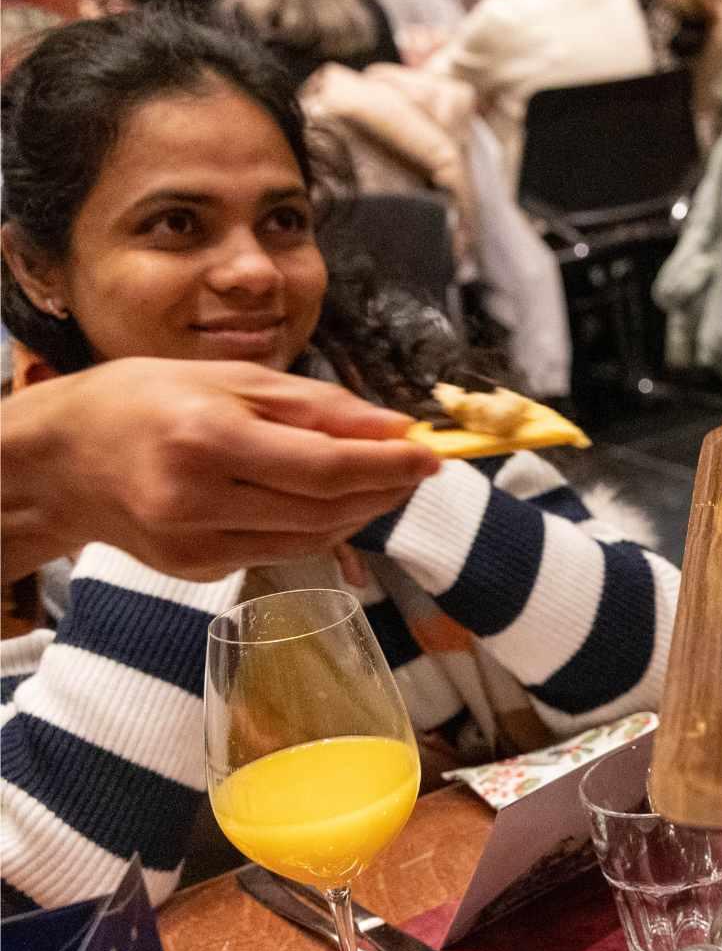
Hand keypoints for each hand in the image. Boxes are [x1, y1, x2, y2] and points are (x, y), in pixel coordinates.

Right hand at [2, 359, 438, 582]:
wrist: (59, 460)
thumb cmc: (145, 401)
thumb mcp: (232, 379)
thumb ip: (319, 406)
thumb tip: (395, 428)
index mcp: (209, 440)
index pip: (326, 467)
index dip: (390, 466)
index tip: (432, 456)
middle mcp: (200, 500)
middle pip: (327, 508)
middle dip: (384, 488)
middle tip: (416, 466)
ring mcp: (197, 545)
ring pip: (313, 538)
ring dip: (360, 511)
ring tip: (381, 480)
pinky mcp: (198, 571)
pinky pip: (282, 551)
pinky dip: (318, 527)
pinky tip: (327, 502)